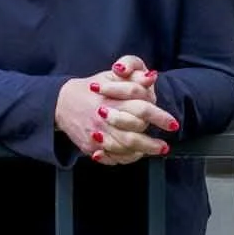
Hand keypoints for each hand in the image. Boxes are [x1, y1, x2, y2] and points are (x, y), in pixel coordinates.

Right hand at [56, 70, 174, 165]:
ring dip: (142, 152)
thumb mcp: (111, 75)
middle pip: (133, 136)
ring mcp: (96, 135)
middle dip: (152, 143)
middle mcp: (104, 120)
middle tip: (164, 146)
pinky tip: (135, 154)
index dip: (160, 117)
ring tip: (155, 151)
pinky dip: (124, 158)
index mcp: (112, 100)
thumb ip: (133, 77)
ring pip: (123, 149)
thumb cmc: (91, 89)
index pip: (142, 109)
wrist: (60, 102)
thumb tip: (151, 77)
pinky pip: (111, 157)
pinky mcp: (89, 146)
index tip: (173, 124)